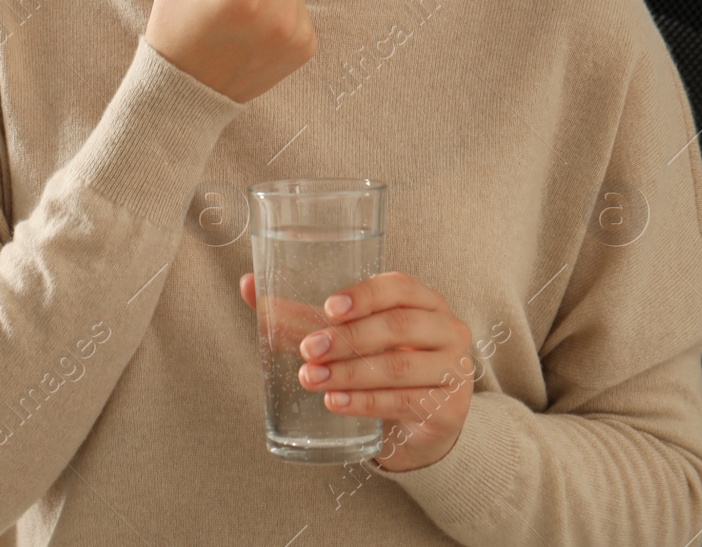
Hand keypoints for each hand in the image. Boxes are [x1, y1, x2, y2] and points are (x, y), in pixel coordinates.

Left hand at [239, 270, 474, 470]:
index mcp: (425, 300)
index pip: (400, 286)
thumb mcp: (348, 335)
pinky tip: (335, 401)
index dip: (365, 295)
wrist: (423, 417)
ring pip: (400, 367)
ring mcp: (454, 369)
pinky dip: (365, 402)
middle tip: (308, 350)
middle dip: (348, 339)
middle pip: (399, 326)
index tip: (328, 307)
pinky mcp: (449, 407)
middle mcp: (446, 329)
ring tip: (311, 379)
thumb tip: (248, 284)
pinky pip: (405, 401)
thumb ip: (302, 314)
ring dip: (350, 373)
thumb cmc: (382, 360)